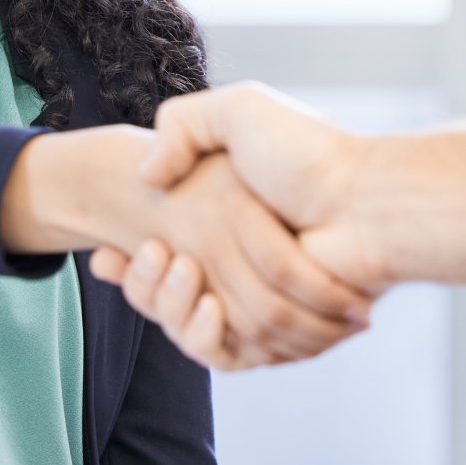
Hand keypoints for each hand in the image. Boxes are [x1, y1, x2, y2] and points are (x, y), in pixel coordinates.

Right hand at [91, 84, 465, 368]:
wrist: (363, 201)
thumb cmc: (307, 153)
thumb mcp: (240, 111)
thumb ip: (185, 124)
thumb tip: (149, 174)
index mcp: (227, 226)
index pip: (157, 259)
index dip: (125, 263)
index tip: (102, 255)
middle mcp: (239, 266)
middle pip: (163, 298)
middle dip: (138, 284)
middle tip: (124, 257)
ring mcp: (256, 301)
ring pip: (184, 327)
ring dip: (162, 303)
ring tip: (172, 262)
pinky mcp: (275, 334)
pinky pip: (222, 353)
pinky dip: (199, 334)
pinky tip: (200, 302)